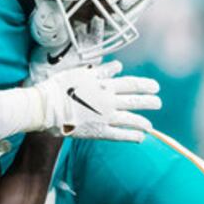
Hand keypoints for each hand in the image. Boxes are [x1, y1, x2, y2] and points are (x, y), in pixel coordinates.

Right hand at [31, 60, 160, 142]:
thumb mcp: (81, 72)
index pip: (131, 84)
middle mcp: (108, 101)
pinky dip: (131, 136)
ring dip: (143, 122)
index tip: (155, 87)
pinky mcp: (97, 132)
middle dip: (149, 102)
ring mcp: (104, 117)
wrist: (45, 106)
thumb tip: (118, 66)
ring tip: (150, 125)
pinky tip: (140, 137)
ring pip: (131, 119)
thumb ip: (102, 70)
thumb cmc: (59, 87)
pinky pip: (119, 135)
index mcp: (104, 84)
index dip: (146, 86)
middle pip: (135, 101)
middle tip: (158, 103)